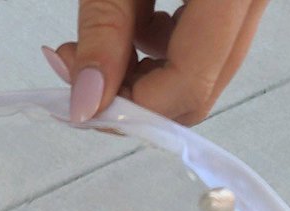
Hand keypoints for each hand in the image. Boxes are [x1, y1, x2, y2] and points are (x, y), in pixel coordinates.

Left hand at [43, 1, 268, 125]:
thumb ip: (103, 34)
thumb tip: (85, 107)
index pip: (190, 82)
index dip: (132, 105)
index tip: (80, 100)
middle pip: (202, 87)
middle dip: (137, 98)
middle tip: (79, 77)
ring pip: (206, 69)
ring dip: (147, 75)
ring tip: (97, 44)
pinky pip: (209, 40)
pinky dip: (165, 47)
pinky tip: (134, 23)